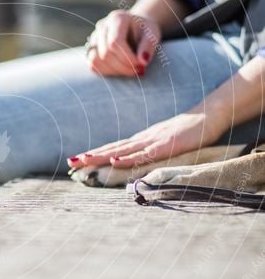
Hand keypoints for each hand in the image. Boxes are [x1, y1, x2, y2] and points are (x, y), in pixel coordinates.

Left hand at [68, 110, 225, 170]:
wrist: (207, 116)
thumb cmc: (185, 132)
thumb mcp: (162, 143)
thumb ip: (148, 151)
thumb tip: (133, 161)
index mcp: (140, 139)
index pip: (113, 148)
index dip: (94, 154)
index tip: (76, 160)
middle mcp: (142, 138)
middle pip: (112, 148)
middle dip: (90, 155)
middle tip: (70, 161)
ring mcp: (153, 141)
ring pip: (122, 150)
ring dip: (102, 156)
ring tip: (83, 160)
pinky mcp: (165, 145)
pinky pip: (144, 154)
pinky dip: (129, 158)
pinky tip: (116, 161)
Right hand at [86, 10, 160, 76]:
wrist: (135, 28)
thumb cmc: (144, 31)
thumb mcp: (152, 34)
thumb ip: (148, 46)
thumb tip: (142, 61)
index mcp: (117, 18)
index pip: (115, 42)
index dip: (127, 58)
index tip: (141, 65)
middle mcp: (102, 26)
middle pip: (105, 53)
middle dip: (123, 67)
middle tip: (139, 70)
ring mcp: (94, 37)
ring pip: (96, 60)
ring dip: (114, 71)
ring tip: (130, 71)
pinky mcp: (91, 49)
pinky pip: (92, 65)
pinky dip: (106, 72)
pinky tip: (120, 70)